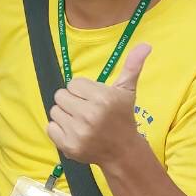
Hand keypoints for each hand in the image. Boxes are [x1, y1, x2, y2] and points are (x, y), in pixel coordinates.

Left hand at [47, 43, 151, 166]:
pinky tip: (73, 131)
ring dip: (64, 114)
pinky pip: (50, 127)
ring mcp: (78, 132)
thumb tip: (146, 44)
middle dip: (72, 101)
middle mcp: (90, 115)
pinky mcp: (69, 146)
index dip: (82, 90)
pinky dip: (58, 129)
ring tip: (80, 121)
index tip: (93, 99)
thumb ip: (132, 66)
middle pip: (61, 95)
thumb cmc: (122, 117)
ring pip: (54, 111)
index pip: (73, 84)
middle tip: (85, 110)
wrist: (122, 151)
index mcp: (103, 99)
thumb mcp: (127, 91)